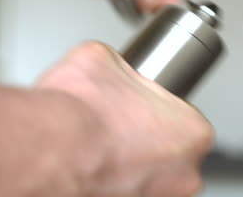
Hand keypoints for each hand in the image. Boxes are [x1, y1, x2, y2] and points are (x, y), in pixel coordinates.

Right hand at [37, 42, 212, 196]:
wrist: (48, 149)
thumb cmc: (82, 113)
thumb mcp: (103, 58)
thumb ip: (121, 66)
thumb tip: (109, 67)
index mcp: (194, 133)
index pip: (183, 117)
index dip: (156, 108)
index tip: (139, 107)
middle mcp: (184, 175)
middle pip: (169, 149)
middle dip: (146, 137)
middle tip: (118, 126)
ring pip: (147, 175)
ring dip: (131, 163)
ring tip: (103, 145)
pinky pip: (126, 190)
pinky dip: (113, 180)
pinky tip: (95, 164)